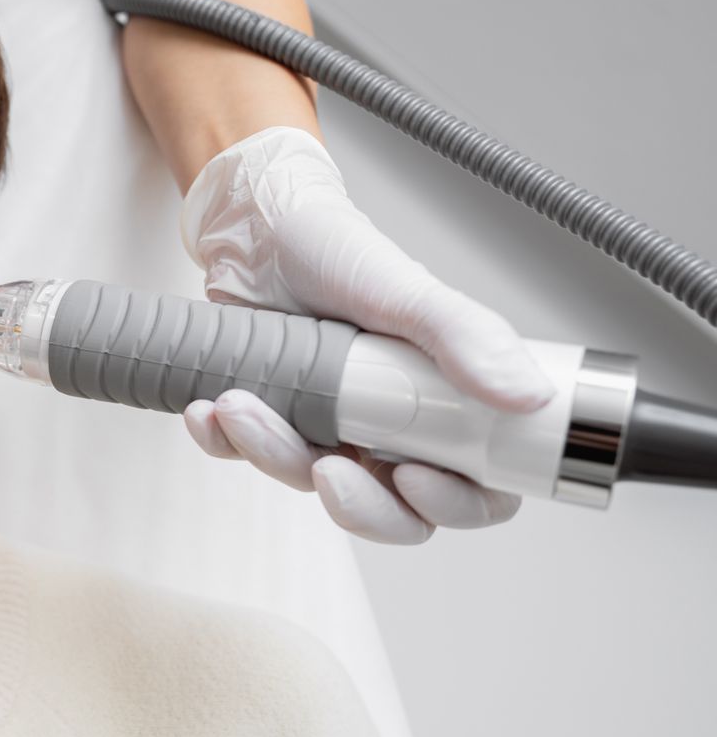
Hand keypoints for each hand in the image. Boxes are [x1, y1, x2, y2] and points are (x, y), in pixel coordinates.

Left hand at [175, 126, 556, 543]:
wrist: (254, 226)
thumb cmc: (338, 249)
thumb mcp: (408, 290)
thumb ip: (466, 339)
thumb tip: (529, 395)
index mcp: (445, 405)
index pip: (476, 490)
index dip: (452, 505)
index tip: (413, 476)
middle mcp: (390, 426)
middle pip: (393, 511)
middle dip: (355, 505)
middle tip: (325, 472)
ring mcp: (327, 427)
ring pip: (309, 480)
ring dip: (271, 453)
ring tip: (241, 402)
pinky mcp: (270, 418)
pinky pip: (246, 456)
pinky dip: (223, 441)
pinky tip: (206, 410)